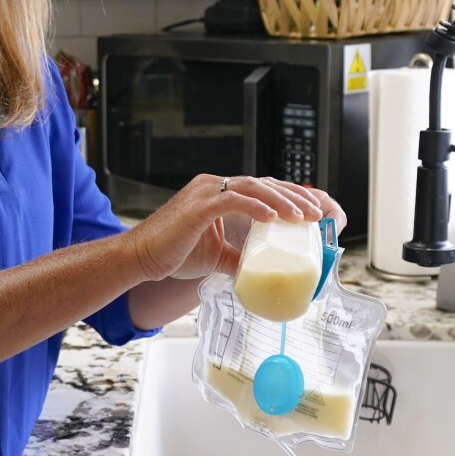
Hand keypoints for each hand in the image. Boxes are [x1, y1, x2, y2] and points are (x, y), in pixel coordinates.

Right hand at [126, 175, 330, 284]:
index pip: (261, 188)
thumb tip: (257, 271)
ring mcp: (205, 193)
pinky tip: (273, 218)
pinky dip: (256, 207)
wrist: (140, 258)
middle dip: (293, 196)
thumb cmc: (171, 254)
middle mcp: (212, 187)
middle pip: (262, 183)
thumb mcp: (214, 255)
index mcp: (217, 194)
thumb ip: (236, 256)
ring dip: (281, 200)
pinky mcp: (198, 206)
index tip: (309, 211)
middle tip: (314, 213)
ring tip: (300, 216)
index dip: (287, 197)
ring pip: (252, 187)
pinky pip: (233, 200)